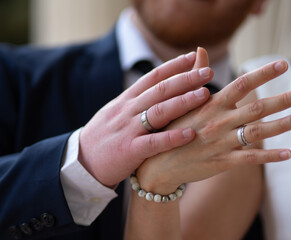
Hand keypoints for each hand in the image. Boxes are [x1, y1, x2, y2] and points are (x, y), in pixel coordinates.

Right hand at [78, 51, 213, 186]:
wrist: (81, 163)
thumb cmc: (104, 137)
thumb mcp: (117, 112)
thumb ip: (137, 101)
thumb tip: (158, 89)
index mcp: (127, 100)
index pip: (152, 77)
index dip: (173, 66)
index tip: (193, 57)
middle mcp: (128, 110)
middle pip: (160, 90)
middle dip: (186, 79)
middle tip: (208, 72)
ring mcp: (129, 130)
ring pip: (159, 111)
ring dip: (183, 101)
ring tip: (204, 94)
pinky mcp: (130, 151)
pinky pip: (154, 143)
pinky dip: (172, 138)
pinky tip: (190, 133)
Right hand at [136, 58, 290, 193]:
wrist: (158, 164)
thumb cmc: (171, 127)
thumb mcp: (179, 100)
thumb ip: (194, 76)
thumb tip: (200, 49)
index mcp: (210, 105)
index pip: (240, 84)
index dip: (262, 74)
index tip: (282, 65)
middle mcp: (218, 122)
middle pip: (256, 108)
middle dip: (281, 100)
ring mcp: (221, 143)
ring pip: (257, 132)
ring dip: (281, 125)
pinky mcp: (222, 162)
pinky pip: (249, 158)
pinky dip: (269, 155)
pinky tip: (288, 153)